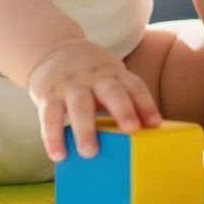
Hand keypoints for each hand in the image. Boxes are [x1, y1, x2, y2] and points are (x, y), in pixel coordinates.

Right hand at [26, 40, 161, 160]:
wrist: (52, 49)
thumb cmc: (90, 76)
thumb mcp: (109, 78)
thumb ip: (123, 100)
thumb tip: (142, 138)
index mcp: (114, 73)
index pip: (134, 86)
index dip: (146, 104)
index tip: (154, 124)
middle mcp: (94, 77)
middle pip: (111, 91)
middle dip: (123, 109)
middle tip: (131, 130)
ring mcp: (70, 84)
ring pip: (79, 105)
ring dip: (85, 129)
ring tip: (89, 153)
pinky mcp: (48, 94)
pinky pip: (50, 116)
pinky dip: (53, 137)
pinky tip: (58, 155)